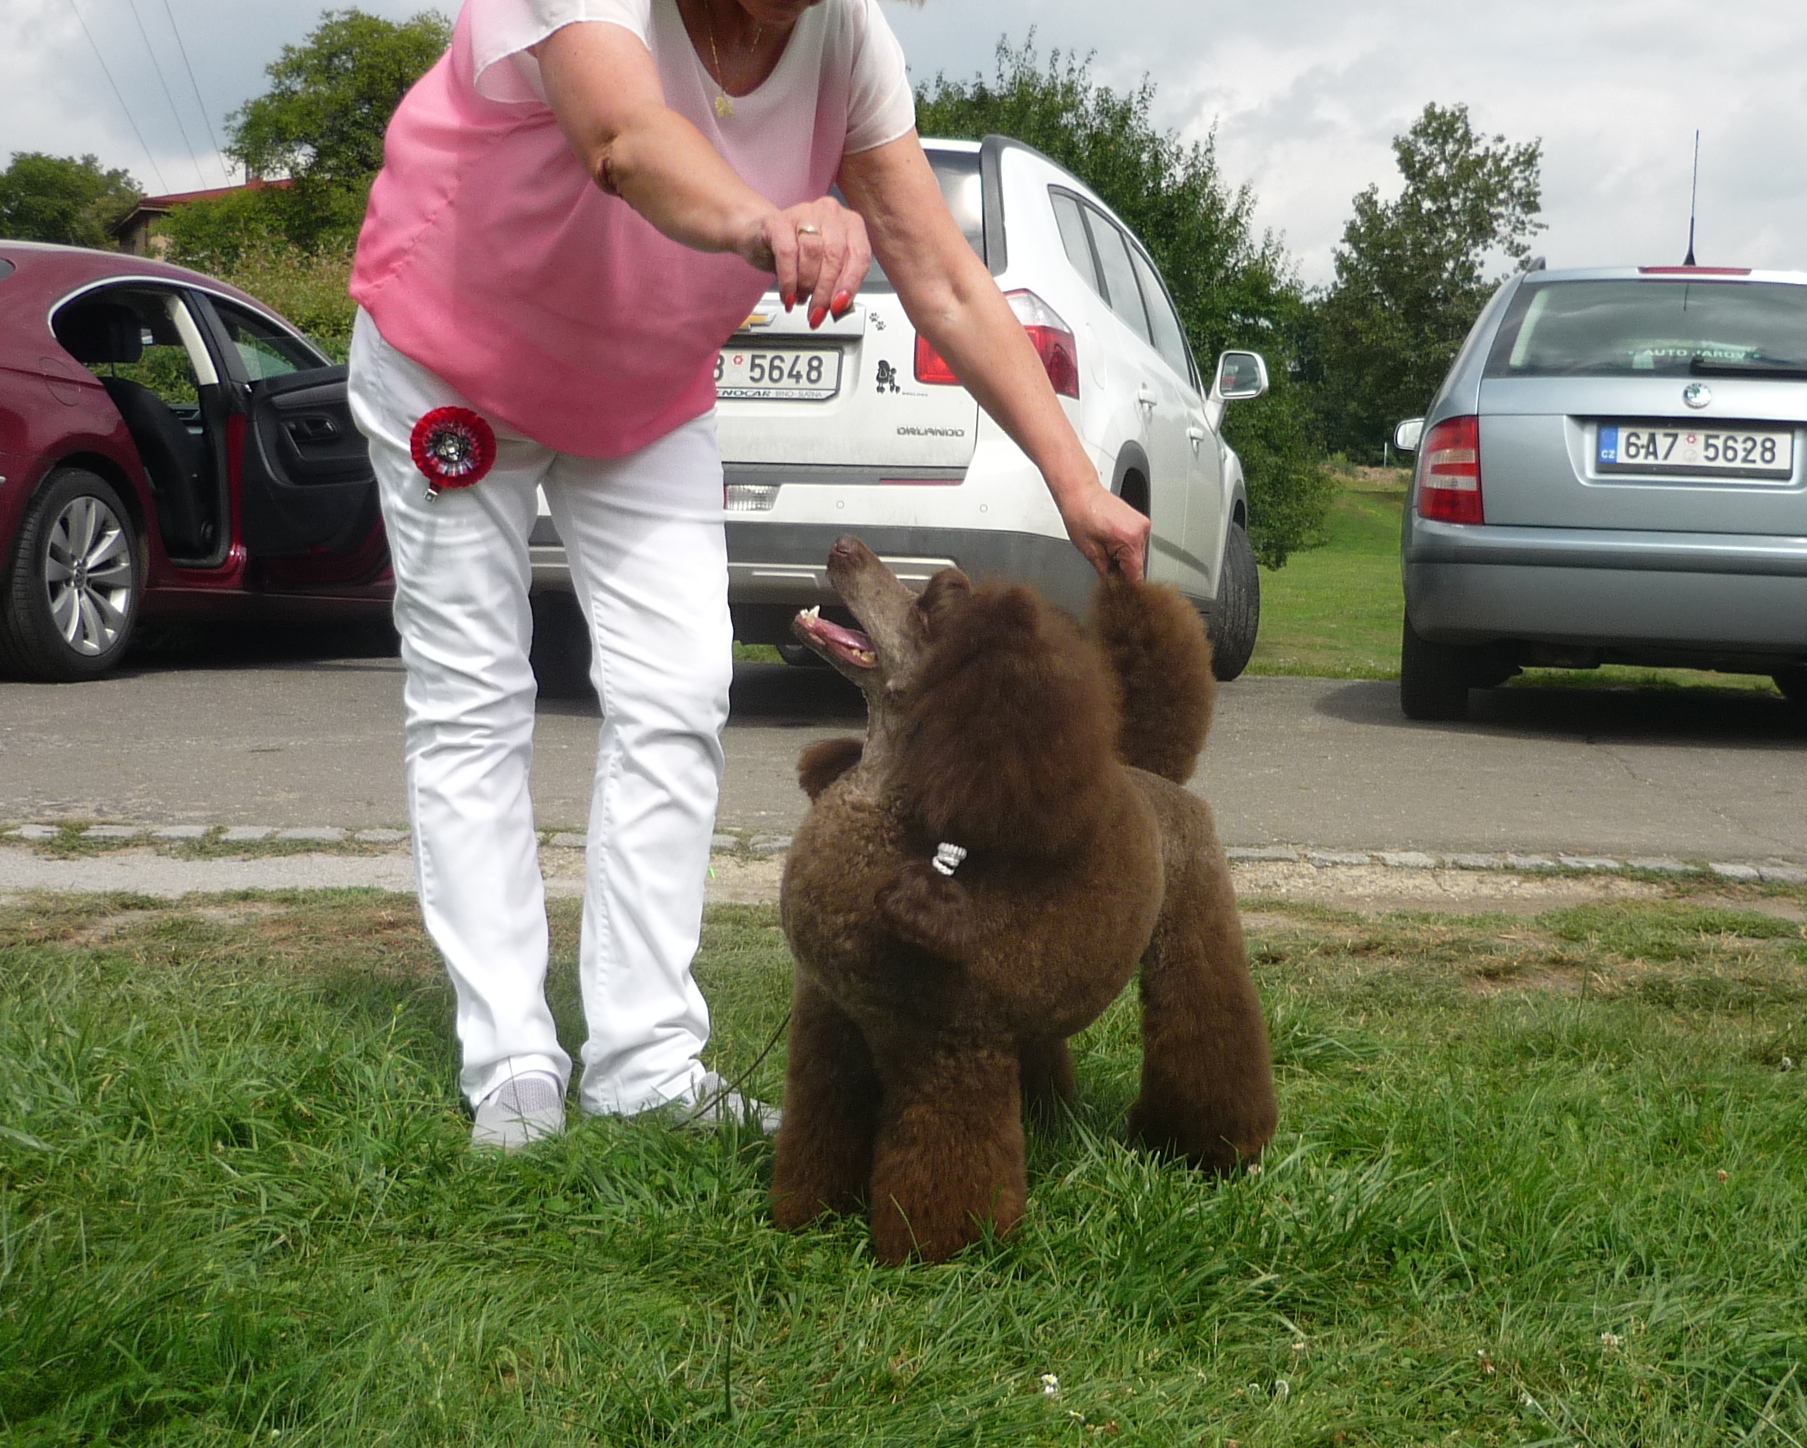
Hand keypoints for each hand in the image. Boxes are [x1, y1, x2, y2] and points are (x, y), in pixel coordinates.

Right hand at [737, 196, 870, 327]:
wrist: (760, 236)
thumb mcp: (825, 268)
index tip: (839, 306)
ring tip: (801, 298)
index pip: (860, 255)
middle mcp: (831, 213)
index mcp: (851, 224)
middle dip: (825, 291)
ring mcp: (805, 213)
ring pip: (812, 253)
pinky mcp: (779, 221)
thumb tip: (839, 308)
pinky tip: (787, 294)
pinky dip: (788, 280)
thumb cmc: (798, 252)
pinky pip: (787, 253)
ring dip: (807, 285)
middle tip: (817, 311)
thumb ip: (837, 285)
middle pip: (835, 256)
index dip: (850, 284)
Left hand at [1055, 483, 1150, 580]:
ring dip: (1124, 558)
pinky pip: (1136, 543)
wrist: (1080, 491)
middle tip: (1106, 569)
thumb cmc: (1080, 514)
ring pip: (1137, 554)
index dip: (1126, 585)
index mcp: (1130, 539)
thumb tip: (1112, 582)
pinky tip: (1111, 542)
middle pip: (1138, 564)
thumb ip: (1105, 571)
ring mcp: (1142, 524)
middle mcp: (1141, 530)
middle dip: (1123, 569)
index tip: (1119, 591)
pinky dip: (1125, 547)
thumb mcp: (1090, 551)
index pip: (1136, 574)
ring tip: (1105, 549)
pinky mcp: (1139, 520)